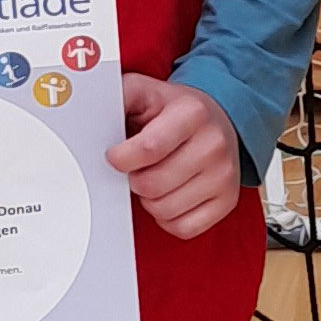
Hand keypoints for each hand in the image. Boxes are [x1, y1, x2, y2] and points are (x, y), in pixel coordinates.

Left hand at [106, 74, 240, 239]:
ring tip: (156, 178)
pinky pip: (183, 228)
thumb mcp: (146, 91)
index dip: (121, 158)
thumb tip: (92, 112)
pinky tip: (171, 195)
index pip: (148, 149)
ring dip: (150, 200)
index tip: (115, 155)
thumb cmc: (175, 110)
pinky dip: (168, 218)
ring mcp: (224, 175)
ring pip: (164, 210)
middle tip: (140, 167)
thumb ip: (120, 97)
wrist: (220, 118)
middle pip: (151, 185)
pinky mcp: (228, 200)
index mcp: (192, 112)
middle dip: (134, 179)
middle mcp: (213, 143)